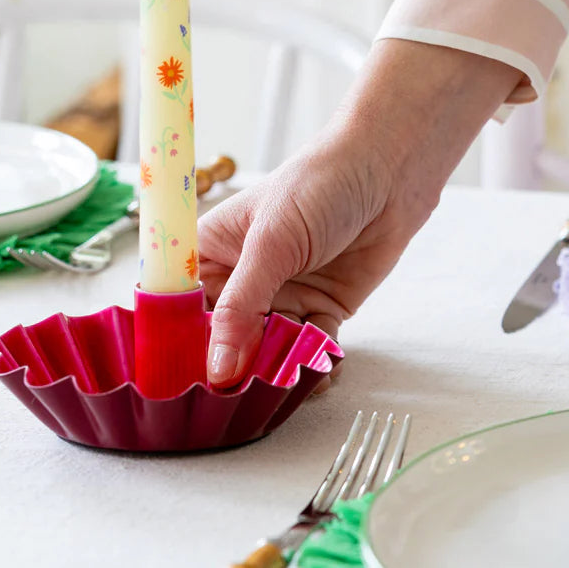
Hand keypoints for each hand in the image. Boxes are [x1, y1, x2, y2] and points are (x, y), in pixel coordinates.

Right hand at [199, 135, 425, 385]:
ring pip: (267, 352)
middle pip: (222, 341)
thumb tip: (216, 368)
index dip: (179, 348)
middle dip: (233, 369)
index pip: (180, 310)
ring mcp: (281, 296)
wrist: (390, 171)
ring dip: (277, 372)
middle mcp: (241, 279)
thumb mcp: (273, 241)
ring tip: (286, 384)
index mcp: (211, 252)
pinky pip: (309, 350)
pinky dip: (314, 365)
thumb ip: (241, 307)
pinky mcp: (320, 309)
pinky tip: (321, 373)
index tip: (184, 386)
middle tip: (240, 398)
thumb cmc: (321, 182)